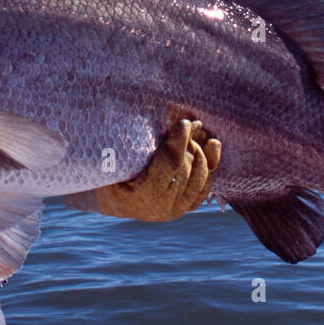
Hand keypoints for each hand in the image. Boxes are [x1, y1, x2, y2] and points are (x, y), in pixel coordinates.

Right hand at [73, 119, 221, 221]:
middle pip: (186, 170)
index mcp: (145, 196)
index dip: (179, 142)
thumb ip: (129, 145)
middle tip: (192, 123)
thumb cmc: (112, 174)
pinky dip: (210, 165)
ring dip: (202, 152)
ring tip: (200, 131)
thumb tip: (140, 115)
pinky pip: (205, 186)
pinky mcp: (188, 207)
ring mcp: (179, 209)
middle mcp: (165, 207)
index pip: (169, 166)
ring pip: (200, 178)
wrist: (118, 200)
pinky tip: (211, 146)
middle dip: (191, 143)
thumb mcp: (114, 160)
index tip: (184, 123)